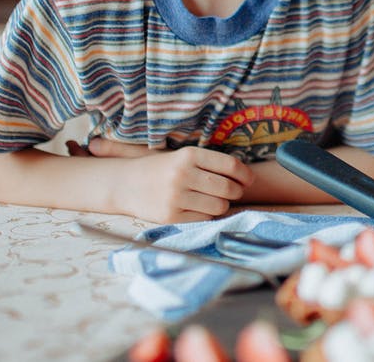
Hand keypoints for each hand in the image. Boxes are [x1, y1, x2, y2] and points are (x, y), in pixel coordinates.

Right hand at [89, 139, 254, 222]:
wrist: (124, 184)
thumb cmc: (161, 169)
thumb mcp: (183, 157)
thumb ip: (211, 164)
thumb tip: (247, 178)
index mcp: (189, 155)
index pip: (231, 166)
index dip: (245, 175)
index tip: (249, 180)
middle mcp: (183, 174)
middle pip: (228, 188)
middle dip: (235, 192)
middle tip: (232, 192)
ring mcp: (176, 196)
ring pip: (219, 206)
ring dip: (221, 205)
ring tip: (213, 200)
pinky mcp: (170, 216)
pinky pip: (204, 219)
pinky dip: (207, 215)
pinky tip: (198, 209)